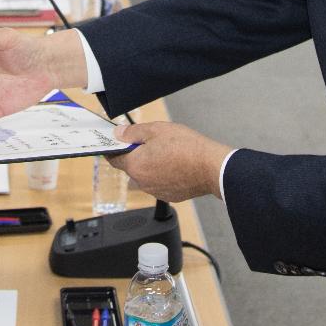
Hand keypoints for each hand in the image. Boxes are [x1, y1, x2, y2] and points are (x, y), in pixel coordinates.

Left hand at [107, 122, 232, 201]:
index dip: (114, 149)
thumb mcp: (156, 130)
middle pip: (131, 167)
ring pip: (146, 176)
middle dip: (137, 155)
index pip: (114, 159)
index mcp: (135, 165)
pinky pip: (159, 183)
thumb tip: (118, 134)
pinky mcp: (169, 196)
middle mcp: (142, 182)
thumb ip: (132, 132)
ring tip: (168, 153)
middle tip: (152, 143)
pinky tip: (175, 165)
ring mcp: (155, 191)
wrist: (211, 167)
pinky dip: (163, 175)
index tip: (118, 143)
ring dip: (150, 166)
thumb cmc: (186, 147)